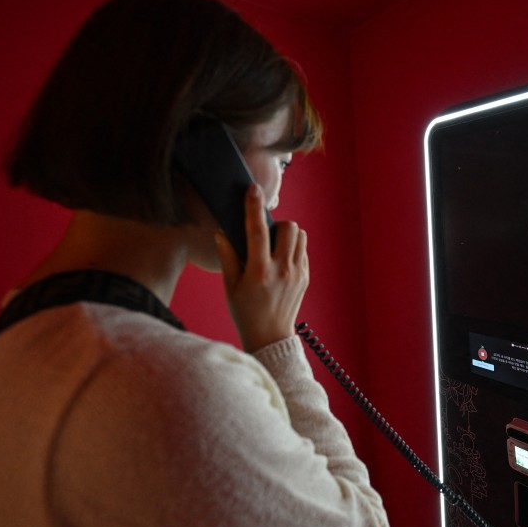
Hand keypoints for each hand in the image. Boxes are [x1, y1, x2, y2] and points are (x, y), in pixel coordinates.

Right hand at [216, 185, 308, 351]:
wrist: (270, 337)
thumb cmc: (245, 312)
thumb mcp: (230, 286)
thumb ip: (227, 257)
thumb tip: (221, 232)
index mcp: (259, 272)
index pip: (257, 231)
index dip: (254, 207)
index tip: (253, 190)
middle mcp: (282, 270)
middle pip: (288, 227)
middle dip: (276, 223)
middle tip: (265, 234)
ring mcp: (297, 273)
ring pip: (300, 236)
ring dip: (287, 234)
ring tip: (273, 246)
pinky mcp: (306, 277)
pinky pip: (303, 250)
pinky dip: (293, 247)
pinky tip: (280, 259)